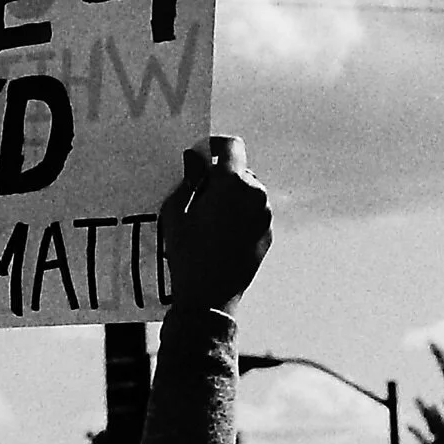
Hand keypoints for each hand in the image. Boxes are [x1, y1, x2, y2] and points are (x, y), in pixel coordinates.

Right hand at [157, 136, 270, 314]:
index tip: (200, 155)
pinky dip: (240, 213)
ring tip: (209, 216)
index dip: (215, 145)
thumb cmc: (187, 252)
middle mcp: (255, 194)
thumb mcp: (175, 211)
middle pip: (239, 169)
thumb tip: (196, 158)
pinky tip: (221, 232)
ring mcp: (265, 215)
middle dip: (221, 174)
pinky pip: (254, 211)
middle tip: (198, 193)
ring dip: (232, 194)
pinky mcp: (268, 233)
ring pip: (248, 191)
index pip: (231, 145)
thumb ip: (189, 178)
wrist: (209, 298)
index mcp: (232, 183)